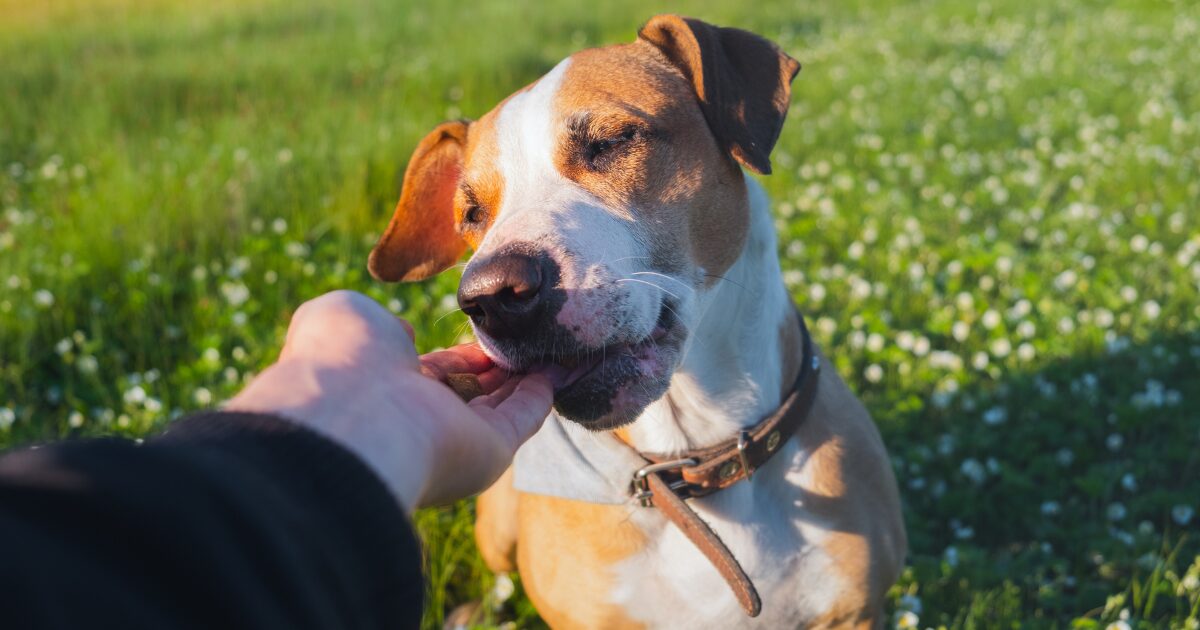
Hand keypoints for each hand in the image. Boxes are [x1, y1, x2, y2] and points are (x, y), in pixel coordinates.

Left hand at [226, 290, 555, 512]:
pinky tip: (562, 368)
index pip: (431, 373)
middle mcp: (419, 420)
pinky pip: (522, 418)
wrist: (350, 416)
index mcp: (382, 390)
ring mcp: (455, 439)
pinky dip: (543, 394)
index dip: (460, 355)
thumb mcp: (344, 316)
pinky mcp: (489, 453)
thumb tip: (407, 337)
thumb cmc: (339, 360)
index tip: (488, 330)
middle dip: (500, 367)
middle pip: (470, 392)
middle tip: (531, 338)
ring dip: (528, 377)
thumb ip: (378, 322)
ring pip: (500, 405)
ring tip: (559, 346)